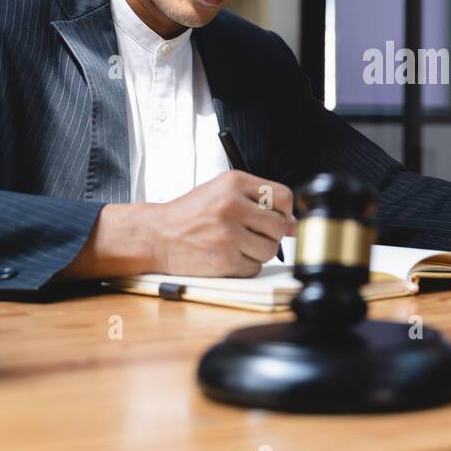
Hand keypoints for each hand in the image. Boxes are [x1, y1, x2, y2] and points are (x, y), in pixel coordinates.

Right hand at [148, 171, 295, 276]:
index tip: (275, 217)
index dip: (283, 210)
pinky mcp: (224, 259)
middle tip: (251, 233)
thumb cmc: (190, 214)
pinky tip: (228, 255)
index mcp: (233, 182)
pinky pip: (255, 267)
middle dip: (270, 233)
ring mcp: (228, 234)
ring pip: (270, 249)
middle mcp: (231, 205)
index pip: (283, 196)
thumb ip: (259, 203)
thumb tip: (293, 224)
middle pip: (278, 225)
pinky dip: (246, 265)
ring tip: (237, 244)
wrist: (157, 235)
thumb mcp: (223, 193)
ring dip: (258, 251)